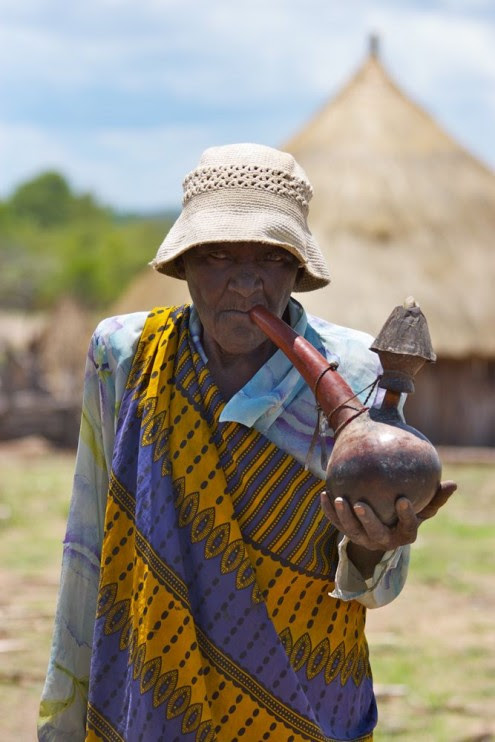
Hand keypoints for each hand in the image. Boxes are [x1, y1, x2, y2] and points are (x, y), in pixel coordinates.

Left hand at [320, 480, 456, 576]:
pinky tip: (324, 493)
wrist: (383, 525)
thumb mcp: (423, 506)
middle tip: (360, 504)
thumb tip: (454, 483)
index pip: (407, 527)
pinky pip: (336, 523)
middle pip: (375, 534)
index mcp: (404, 534)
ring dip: (344, 517)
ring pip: (352, 532)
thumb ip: (435, 497)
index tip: (402, 499)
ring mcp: (364, 539)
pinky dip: (329, 511)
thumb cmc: (405, 511)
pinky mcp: (347, 534)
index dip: (406, 516)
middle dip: (367, 520)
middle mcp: (384, 541)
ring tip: (338, 499)